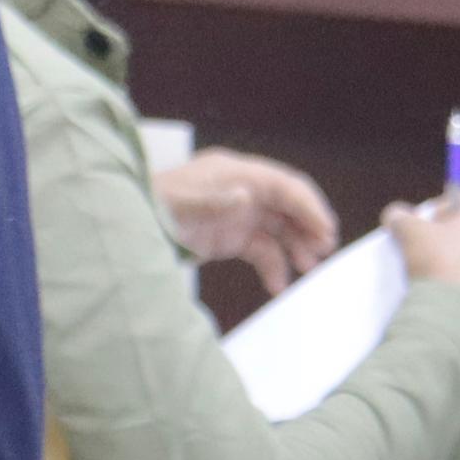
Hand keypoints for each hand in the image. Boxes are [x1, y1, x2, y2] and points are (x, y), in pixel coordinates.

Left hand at [155, 149, 338, 291]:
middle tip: (324, 251)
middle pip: (287, 206)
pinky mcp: (233, 237)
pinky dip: (273, 266)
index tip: (326, 229)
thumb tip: (245, 196)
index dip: (307, 205)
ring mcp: (240, 214)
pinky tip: (277, 286)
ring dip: (296, 248)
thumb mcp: (181, 203)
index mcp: (236, 173)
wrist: (134, 225)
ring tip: (308, 269)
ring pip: (279, 229)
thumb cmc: (156, 206)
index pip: (283, 185)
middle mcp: (244, 191)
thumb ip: (214, 200)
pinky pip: (262, 250)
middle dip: (308, 227)